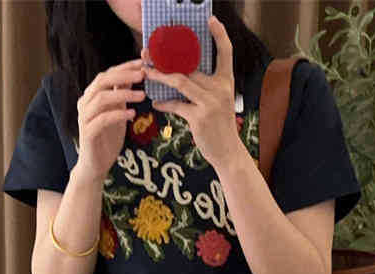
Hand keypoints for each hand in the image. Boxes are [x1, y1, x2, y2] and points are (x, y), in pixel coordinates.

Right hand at [75, 58, 145, 180]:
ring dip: (123, 94)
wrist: (95, 166)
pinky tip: (132, 114)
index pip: (108, 74)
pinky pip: (102, 119)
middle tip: (143, 75)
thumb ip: (122, 96)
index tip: (143, 63)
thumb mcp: (118, 113)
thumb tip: (135, 76)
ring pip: (102, 98)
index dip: (125, 67)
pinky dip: (118, 115)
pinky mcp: (87, 133)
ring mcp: (84, 117)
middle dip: (124, 76)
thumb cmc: (107, 139)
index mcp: (92, 95)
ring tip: (142, 96)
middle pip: (102, 81)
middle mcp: (85, 103)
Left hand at [144, 16, 241, 171]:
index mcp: (226, 82)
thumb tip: (180, 75)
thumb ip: (204, 87)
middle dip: (167, 58)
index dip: (219, 34)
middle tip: (149, 52)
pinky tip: (155, 102)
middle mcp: (220, 89)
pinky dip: (164, 103)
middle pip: (190, 66)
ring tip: (147, 72)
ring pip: (180, 81)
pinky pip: (176, 105)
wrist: (228, 153)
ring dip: (160, 76)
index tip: (211, 19)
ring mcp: (210, 103)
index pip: (226, 52)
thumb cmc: (220, 126)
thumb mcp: (218, 102)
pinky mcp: (199, 118)